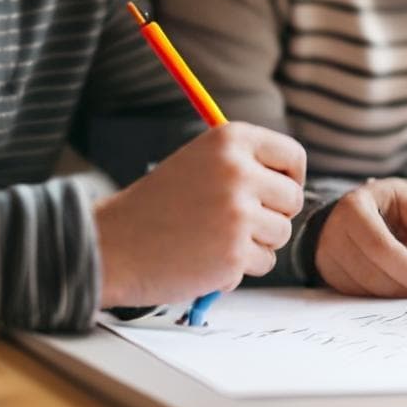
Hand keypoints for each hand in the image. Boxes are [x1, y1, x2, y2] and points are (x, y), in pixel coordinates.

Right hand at [96, 122, 305, 305]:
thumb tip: (292, 178)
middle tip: (237, 221)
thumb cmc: (158, 204)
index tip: (275, 191)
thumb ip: (245, 162)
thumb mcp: (200, 161)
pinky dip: (241, 267)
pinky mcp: (234, 253)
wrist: (113, 244)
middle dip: (273, 215)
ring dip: (256, 242)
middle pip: (293, 199)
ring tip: (215, 237)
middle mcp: (239, 171)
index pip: (293, 156)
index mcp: (231, 139)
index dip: (289, 178)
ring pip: (281, 233)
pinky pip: (264, 262)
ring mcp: (238, 213)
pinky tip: (207, 258)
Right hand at [315, 178, 406, 296]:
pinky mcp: (327, 271)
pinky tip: (391, 282)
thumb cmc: (393, 207)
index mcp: (356, 205)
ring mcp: (326, 251)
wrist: (366, 209)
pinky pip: (355, 294)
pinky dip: (379, 294)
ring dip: (393, 294)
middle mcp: (334, 228)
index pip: (380, 246)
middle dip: (402, 286)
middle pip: (370, 272)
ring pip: (362, 288)